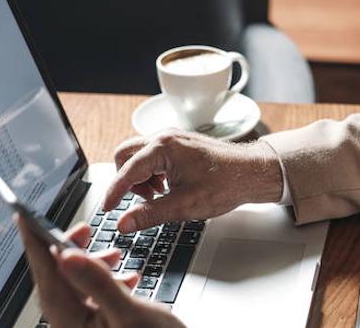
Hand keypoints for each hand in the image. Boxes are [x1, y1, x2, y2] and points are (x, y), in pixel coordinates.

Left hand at [16, 217, 182, 327]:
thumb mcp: (129, 312)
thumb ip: (97, 283)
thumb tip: (67, 257)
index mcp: (71, 322)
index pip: (46, 276)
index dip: (34, 245)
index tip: (24, 219)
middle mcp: (72, 325)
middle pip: (59, 280)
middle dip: (69, 250)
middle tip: (82, 229)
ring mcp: (85, 327)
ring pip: (77, 288)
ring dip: (93, 266)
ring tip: (112, 253)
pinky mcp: (100, 327)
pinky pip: (93, 298)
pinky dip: (107, 281)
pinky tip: (126, 277)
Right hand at [102, 129, 283, 232]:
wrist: (252, 173)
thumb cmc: (226, 184)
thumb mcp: (185, 206)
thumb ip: (150, 214)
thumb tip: (125, 223)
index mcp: (163, 147)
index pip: (126, 170)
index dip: (114, 193)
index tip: (107, 209)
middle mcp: (165, 137)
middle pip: (126, 155)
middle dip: (127, 180)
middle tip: (141, 201)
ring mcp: (173, 138)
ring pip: (138, 155)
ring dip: (141, 177)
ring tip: (160, 196)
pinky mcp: (179, 144)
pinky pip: (153, 156)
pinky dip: (153, 173)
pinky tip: (168, 188)